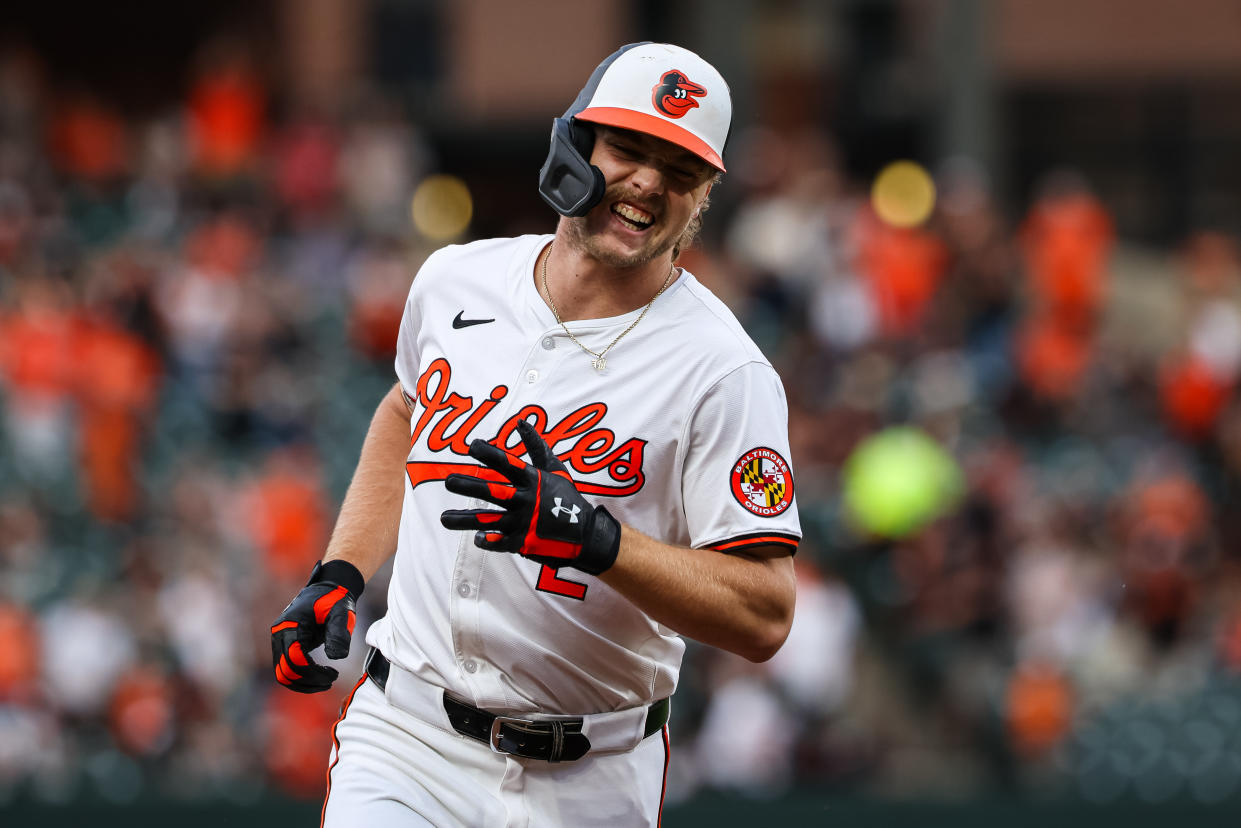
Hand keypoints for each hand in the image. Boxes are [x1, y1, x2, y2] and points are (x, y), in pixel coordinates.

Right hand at [270, 560, 363, 692]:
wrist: (328, 589)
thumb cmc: (335, 599)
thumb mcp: (341, 613)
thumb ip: (339, 633)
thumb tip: (335, 657)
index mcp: (290, 624)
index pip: (294, 658)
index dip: (313, 672)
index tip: (334, 675)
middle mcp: (279, 634)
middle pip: (285, 670)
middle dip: (308, 681)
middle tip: (331, 681)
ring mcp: (280, 641)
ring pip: (282, 673)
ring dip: (303, 683)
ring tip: (327, 682)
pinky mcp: (285, 646)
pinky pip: (286, 669)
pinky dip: (301, 678)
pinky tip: (320, 678)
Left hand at [440, 420, 620, 574]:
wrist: (586, 535)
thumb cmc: (568, 498)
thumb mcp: (556, 469)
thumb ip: (536, 447)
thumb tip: (521, 422)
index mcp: (534, 481)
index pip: (508, 464)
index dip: (490, 454)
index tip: (472, 446)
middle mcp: (526, 501)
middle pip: (492, 492)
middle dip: (469, 486)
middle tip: (448, 481)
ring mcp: (523, 523)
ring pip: (488, 520)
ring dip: (464, 520)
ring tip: (443, 519)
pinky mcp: (523, 543)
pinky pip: (498, 542)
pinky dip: (486, 540)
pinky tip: (476, 536)